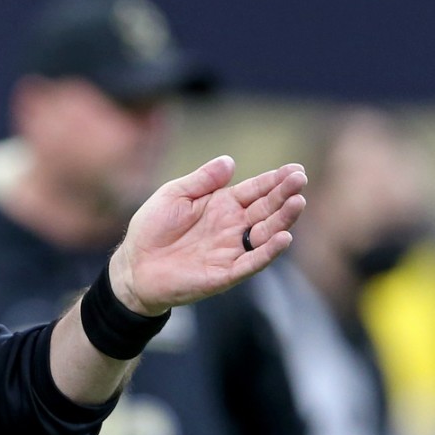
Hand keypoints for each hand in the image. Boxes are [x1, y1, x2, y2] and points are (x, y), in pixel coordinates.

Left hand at [111, 156, 306, 314]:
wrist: (134, 266)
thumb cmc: (151, 229)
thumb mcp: (174, 195)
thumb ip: (202, 180)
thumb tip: (230, 161)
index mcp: (222, 205)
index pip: (255, 190)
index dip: (274, 180)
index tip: (296, 169)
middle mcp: (232, 227)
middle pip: (266, 209)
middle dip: (284, 194)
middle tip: (300, 180)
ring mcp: (231, 250)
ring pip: (265, 234)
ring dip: (283, 219)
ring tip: (297, 202)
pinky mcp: (226, 273)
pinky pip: (252, 262)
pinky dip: (268, 251)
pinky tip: (284, 237)